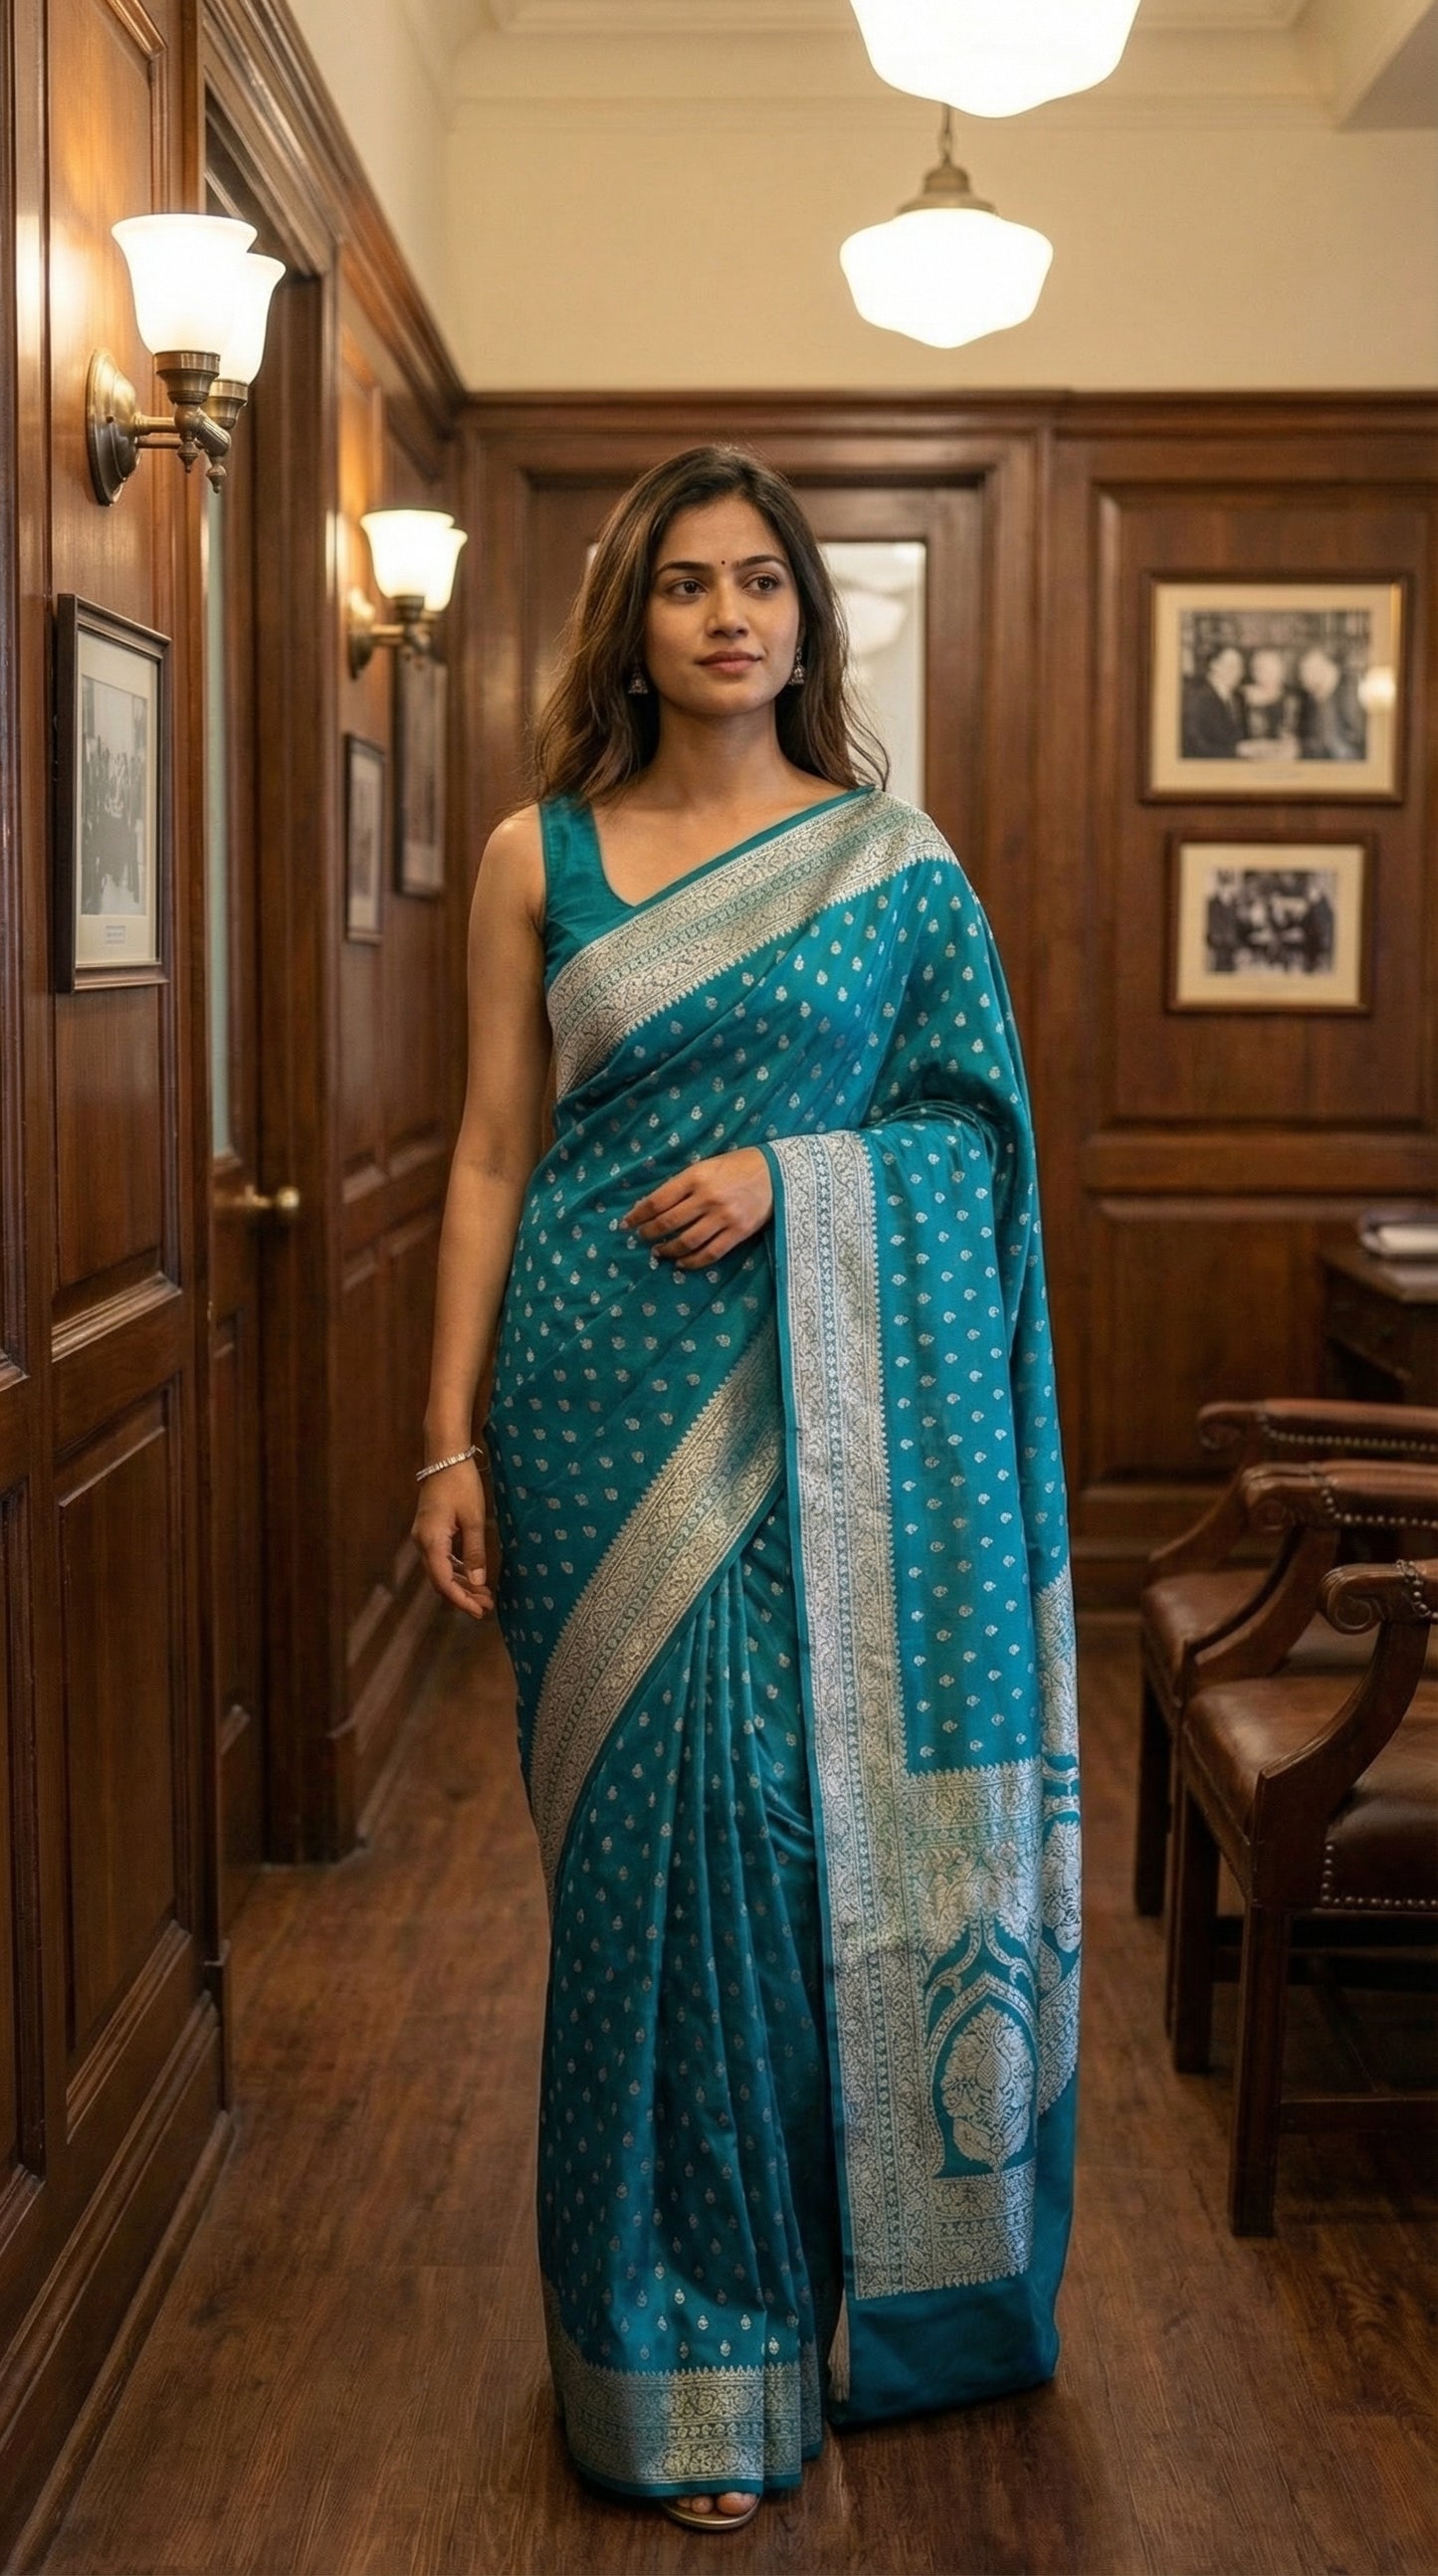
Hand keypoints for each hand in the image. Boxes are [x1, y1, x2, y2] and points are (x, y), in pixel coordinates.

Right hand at [411, 1459, 494, 1620]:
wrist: (444, 1457)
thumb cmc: (461, 1484)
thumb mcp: (474, 1518)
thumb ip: (475, 1551)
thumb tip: (478, 1582)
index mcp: (431, 1541)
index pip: (443, 1581)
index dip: (461, 1600)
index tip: (479, 1612)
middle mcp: (422, 1543)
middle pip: (440, 1580)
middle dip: (463, 1596)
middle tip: (486, 1607)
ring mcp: (424, 1537)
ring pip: (440, 1570)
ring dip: (461, 1584)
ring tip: (484, 1595)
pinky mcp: (430, 1532)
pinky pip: (441, 1558)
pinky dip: (456, 1570)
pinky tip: (472, 1576)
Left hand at [623, 1147, 773, 1270]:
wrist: (777, 1173)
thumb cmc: (738, 1165)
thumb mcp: (707, 1165)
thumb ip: (684, 1184)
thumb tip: (655, 1205)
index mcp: (695, 1177)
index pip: (658, 1201)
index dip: (639, 1215)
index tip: (627, 1223)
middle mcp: (707, 1198)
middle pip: (668, 1223)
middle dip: (649, 1233)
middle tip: (641, 1238)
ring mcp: (723, 1217)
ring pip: (686, 1241)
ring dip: (667, 1249)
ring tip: (658, 1252)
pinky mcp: (738, 1233)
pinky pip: (709, 1253)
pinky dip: (692, 1261)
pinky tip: (681, 1262)